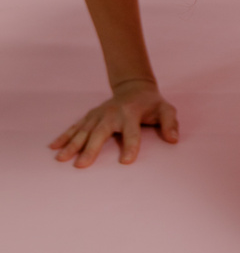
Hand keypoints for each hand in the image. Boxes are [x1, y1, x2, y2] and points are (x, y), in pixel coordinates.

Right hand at [48, 79, 178, 167]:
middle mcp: (111, 113)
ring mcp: (98, 114)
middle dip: (90, 149)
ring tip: (61, 159)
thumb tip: (173, 139)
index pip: (131, 132)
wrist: (134, 87)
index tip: (126, 162)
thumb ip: (170, 123)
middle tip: (81, 165)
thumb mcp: (166, 110)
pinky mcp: (90, 116)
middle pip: (100, 132)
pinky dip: (64, 137)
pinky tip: (54, 148)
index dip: (130, 146)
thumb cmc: (151, 104)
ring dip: (71, 145)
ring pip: (83, 131)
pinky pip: (75, 127)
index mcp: (130, 113)